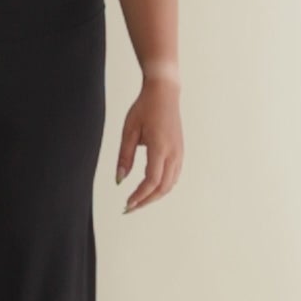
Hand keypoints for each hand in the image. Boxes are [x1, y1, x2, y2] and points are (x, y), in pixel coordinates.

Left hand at [115, 78, 182, 211]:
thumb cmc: (145, 108)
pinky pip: (174, 176)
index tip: (127, 204)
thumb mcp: (129, 131)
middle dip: (146, 201)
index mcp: (160, 147)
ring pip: (170, 184)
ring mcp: (179, 153)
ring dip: (155, 196)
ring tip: (138, 200)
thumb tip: (119, 180)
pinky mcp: (180, 151)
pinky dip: (162, 187)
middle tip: (130, 208)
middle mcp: (173, 153)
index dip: (139, 196)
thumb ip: (125, 157)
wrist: (164, 93)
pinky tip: (150, 188)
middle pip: (163, 187)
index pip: (151, 181)